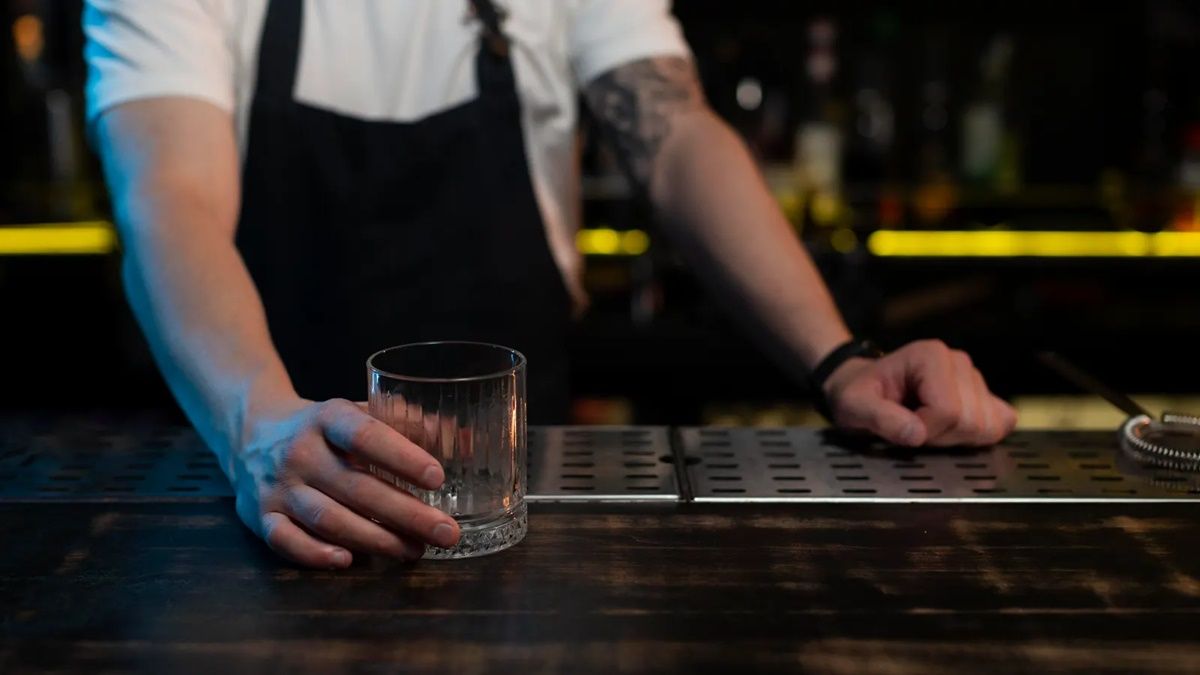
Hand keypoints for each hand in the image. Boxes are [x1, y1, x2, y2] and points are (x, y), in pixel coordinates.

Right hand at [230, 398, 459, 567]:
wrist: (251, 431)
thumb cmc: (324, 427)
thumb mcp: (360, 412)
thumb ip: (410, 423)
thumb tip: (464, 440)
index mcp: (328, 417)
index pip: (365, 436)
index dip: (401, 457)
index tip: (438, 478)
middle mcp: (300, 451)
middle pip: (356, 487)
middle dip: (406, 514)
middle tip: (446, 532)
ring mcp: (278, 486)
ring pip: (328, 519)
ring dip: (375, 539)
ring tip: (416, 551)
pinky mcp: (260, 516)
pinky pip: (286, 540)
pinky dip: (315, 554)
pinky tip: (349, 561)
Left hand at [822, 340, 1016, 446]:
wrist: (866, 388)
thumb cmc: (860, 393)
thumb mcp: (855, 405)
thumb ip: (880, 418)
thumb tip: (915, 434)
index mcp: (930, 356)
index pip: (948, 410)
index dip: (925, 430)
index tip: (903, 426)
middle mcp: (958, 362)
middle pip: (971, 421)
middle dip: (940, 437)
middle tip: (913, 427)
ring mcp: (975, 378)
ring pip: (987, 427)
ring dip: (955, 438)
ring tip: (927, 425)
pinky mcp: (985, 395)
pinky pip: (1001, 424)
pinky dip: (977, 437)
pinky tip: (949, 430)